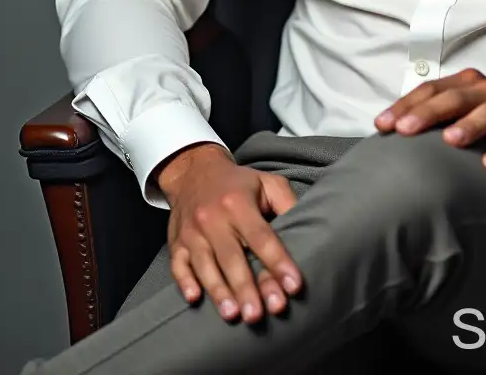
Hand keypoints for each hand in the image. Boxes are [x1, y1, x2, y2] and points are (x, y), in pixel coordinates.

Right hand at [155, 142, 301, 323]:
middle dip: (246, 287)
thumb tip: (308, 229)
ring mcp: (192, 232)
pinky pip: (178, 265)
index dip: (278, 261)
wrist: (195, 171)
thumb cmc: (239, 184)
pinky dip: (185, 282)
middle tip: (258, 314)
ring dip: (219, 291)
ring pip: (205, 265)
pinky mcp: (176, 243)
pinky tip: (194, 299)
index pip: (261, 236)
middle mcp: (213, 217)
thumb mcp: (268, 182)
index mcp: (238, 203)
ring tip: (233, 314)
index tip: (293, 286)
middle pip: (231, 257)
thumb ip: (288, 203)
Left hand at [374, 68, 485, 182]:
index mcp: (470, 85)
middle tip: (405, 130)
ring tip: (450, 140)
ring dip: (469, 126)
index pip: (433, 89)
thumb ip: (436, 120)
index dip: (406, 104)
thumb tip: (391, 136)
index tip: (382, 125)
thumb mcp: (467, 116)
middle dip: (428, 112)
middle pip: (456, 98)